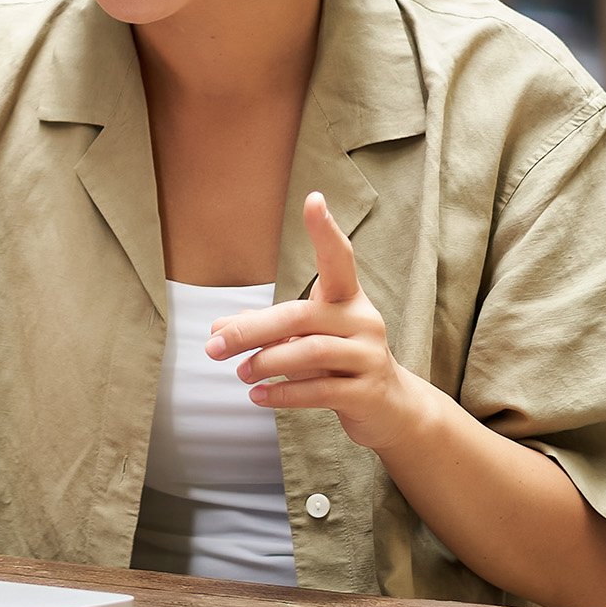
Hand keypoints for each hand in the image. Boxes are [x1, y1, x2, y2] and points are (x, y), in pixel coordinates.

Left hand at [202, 191, 426, 453]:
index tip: (313, 199)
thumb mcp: (305, 339)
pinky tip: (259, 396)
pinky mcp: (368, 391)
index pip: (338, 258)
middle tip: (214, 347)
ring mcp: (369, 355)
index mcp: (346, 298)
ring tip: (240, 373)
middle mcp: (362, 320)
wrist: (391, 407)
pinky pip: (320, 390)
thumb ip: (265, 330)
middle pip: (300, 315)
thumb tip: (215, 330)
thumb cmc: (339, 361)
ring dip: (266, 363)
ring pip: (310, 352)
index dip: (325, 230)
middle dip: (251, 331)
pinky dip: (283, 393)